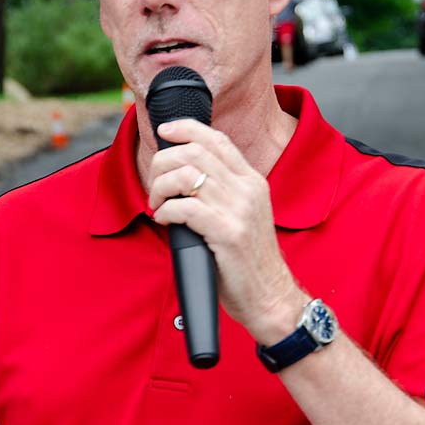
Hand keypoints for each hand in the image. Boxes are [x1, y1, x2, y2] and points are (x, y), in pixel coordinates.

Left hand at [147, 118, 303, 342]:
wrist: (269, 296)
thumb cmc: (248, 261)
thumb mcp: (244, 215)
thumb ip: (223, 191)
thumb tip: (184, 175)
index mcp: (252, 181)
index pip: (217, 139)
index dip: (186, 128)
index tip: (164, 131)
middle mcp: (247, 190)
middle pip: (195, 152)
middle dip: (163, 162)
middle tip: (155, 185)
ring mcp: (239, 210)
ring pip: (186, 176)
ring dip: (161, 188)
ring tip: (158, 205)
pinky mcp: (227, 233)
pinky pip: (185, 207)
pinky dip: (166, 211)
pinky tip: (165, 220)